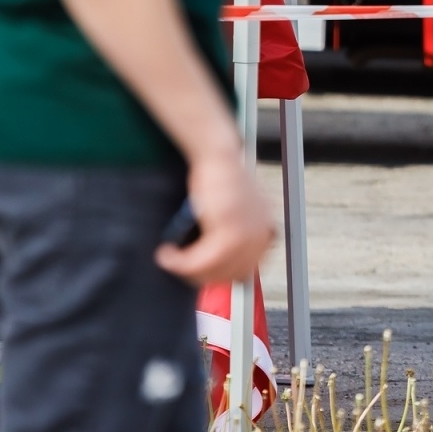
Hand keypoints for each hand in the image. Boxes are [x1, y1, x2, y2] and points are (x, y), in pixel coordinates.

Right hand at [155, 144, 275, 285]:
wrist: (219, 155)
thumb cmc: (221, 178)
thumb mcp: (237, 209)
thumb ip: (233, 233)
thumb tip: (215, 262)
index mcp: (266, 232)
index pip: (245, 270)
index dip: (217, 275)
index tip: (198, 272)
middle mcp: (261, 236)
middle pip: (229, 275)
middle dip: (199, 276)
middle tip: (178, 267)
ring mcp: (246, 234)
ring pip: (212, 270)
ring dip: (184, 270)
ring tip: (168, 259)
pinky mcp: (228, 230)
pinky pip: (200, 260)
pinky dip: (180, 262)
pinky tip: (166, 254)